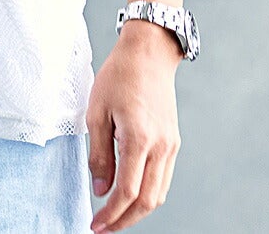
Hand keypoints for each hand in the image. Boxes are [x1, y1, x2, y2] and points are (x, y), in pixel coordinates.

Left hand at [85, 23, 182, 230]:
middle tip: (104, 228)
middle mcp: (160, 147)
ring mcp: (170, 146)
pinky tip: (130, 193)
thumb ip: (99, 153)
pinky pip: (163, 179)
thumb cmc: (120, 75)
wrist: (149, 52)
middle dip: (124, 221)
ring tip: (115, 215)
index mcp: (139, 139)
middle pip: (146, 201)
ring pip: (158, 194)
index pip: (126, 192)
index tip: (95, 226)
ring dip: (137, 210)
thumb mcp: (97, 111)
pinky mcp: (173, 141)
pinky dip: (147, 193)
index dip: (110, 214)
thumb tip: (101, 189)